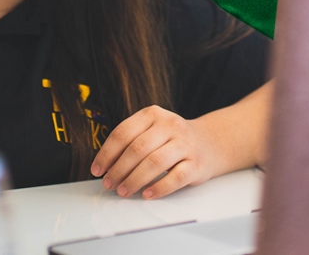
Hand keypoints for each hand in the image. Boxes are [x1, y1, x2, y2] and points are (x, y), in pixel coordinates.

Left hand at [89, 105, 222, 199]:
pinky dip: (158, 188)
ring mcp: (185, 144)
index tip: (97, 169)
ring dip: (134, 180)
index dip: (107, 153)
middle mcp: (170, 126)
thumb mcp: (152, 129)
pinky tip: (146, 194)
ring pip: (155, 163)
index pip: (123, 133)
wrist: (210, 142)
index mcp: (153, 115)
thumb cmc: (173, 139)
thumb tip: (106, 166)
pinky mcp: (196, 164)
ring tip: (124, 190)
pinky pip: (175, 178)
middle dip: (118, 169)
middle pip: (137, 149)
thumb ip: (131, 141)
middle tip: (109, 183)